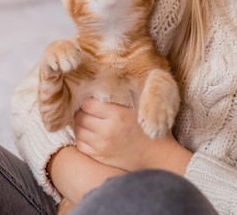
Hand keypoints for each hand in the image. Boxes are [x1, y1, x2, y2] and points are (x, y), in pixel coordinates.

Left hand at [73, 98, 191, 173]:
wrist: (158, 156)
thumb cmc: (151, 128)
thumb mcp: (142, 106)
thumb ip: (126, 93)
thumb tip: (110, 79)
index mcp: (117, 114)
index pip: (88, 104)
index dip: (88, 101)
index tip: (93, 102)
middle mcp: (107, 130)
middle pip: (80, 117)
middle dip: (82, 112)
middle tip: (89, 112)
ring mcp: (102, 145)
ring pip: (78, 131)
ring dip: (81, 125)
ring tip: (89, 123)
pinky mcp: (100, 157)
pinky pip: (80, 145)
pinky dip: (82, 139)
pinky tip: (91, 135)